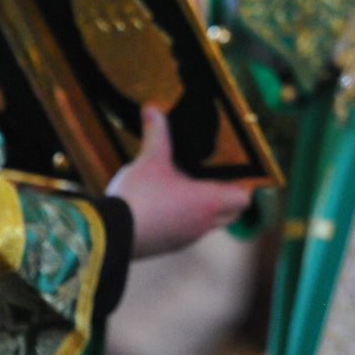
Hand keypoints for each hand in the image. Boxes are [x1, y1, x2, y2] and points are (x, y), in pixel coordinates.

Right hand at [108, 107, 252, 256]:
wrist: (111, 233)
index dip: (244, 185)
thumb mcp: (150, 159)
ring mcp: (186, 238)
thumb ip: (156, 133)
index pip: (243, 199)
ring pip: (209, 225)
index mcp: (208, 201)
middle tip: (213, 178)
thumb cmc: (139, 197)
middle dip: (227, 197)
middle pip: (231, 214)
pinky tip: (166, 206)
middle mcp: (203, 223)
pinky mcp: (169, 246)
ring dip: (205, 210)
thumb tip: (152, 108)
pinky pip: (188, 233)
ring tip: (188, 190)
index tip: (236, 173)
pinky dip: (186, 220)